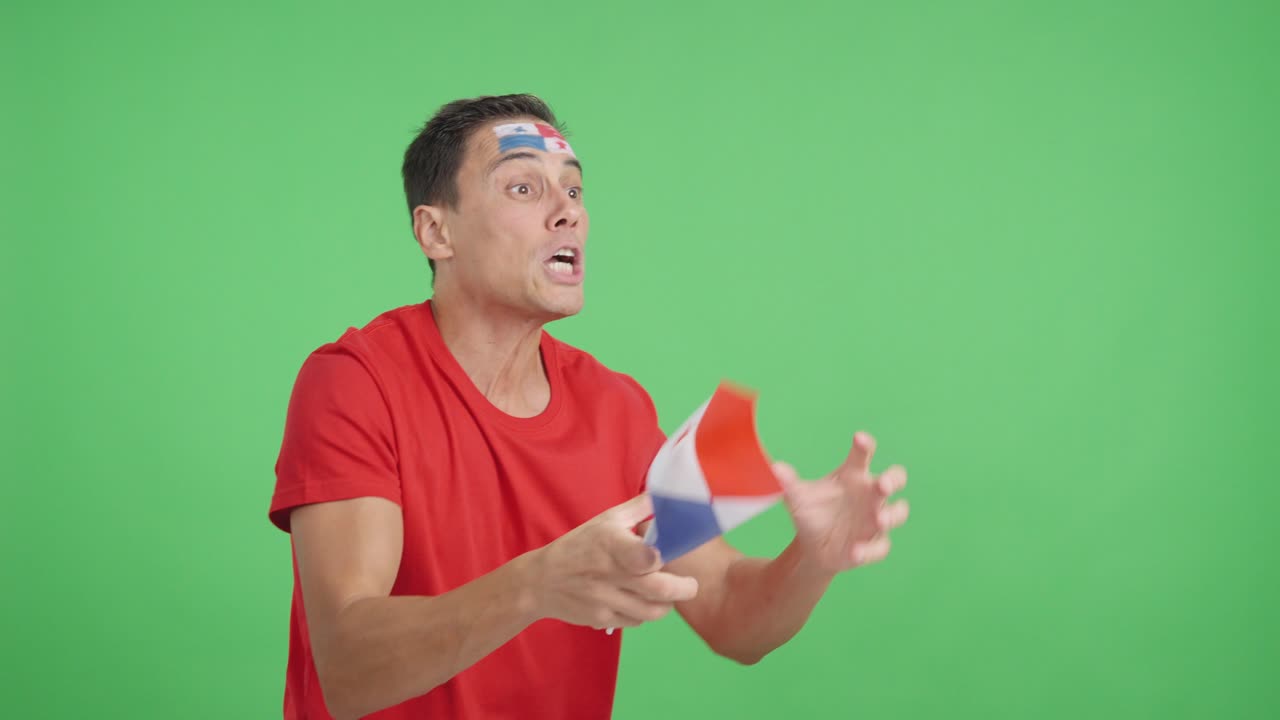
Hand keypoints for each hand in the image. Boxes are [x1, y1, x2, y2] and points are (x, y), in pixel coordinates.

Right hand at [529, 494, 698, 629]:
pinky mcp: (601, 620)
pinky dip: (645, 614)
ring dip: (666, 604)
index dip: (660, 558)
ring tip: (667, 594)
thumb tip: (668, 493)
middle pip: (658, 589)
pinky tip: (642, 602)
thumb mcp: (605, 519)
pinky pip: (636, 621)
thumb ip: (639, 508)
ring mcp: (604, 599)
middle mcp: (608, 573)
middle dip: (683, 589)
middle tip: (690, 584)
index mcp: (610, 543)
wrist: (541, 581)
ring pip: (652, 611)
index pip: (642, 556)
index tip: (668, 556)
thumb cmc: (580, 545)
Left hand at [777, 432, 909, 573]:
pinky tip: (855, 552)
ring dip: (891, 515)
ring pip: (898, 513)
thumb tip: (774, 468)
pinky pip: (880, 547)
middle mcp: (869, 495)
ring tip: (879, 519)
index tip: (859, 438)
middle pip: (894, 479)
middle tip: (883, 484)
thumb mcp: (798, 498)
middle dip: (893, 480)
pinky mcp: (874, 544)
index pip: (862, 456)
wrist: (812, 547)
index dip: (865, 446)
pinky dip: (869, 550)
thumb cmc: (811, 513)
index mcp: (852, 476)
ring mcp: (876, 519)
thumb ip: (789, 483)